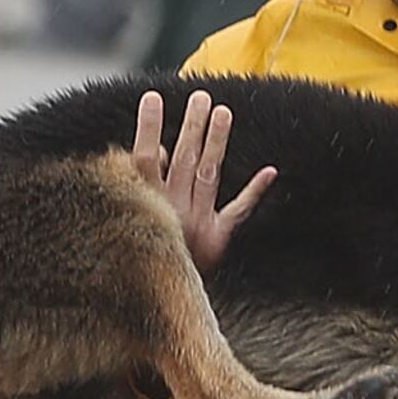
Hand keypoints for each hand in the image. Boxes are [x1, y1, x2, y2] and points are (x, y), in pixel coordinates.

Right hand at [131, 87, 274, 270]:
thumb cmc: (137, 260)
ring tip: (223, 112)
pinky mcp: (217, 238)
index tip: (153, 98)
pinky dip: (254, 191)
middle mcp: (173, 209)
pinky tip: (270, 171)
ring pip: (209, 173)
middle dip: (192, 126)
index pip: (146, 159)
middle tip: (201, 96)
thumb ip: (136, 186)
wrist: (158, 302)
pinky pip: (238, 211)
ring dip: (217, 142)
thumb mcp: (127, 224)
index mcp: (146, 205)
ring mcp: (197, 222)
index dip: (148, 128)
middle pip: (183, 159)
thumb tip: (143, 153)